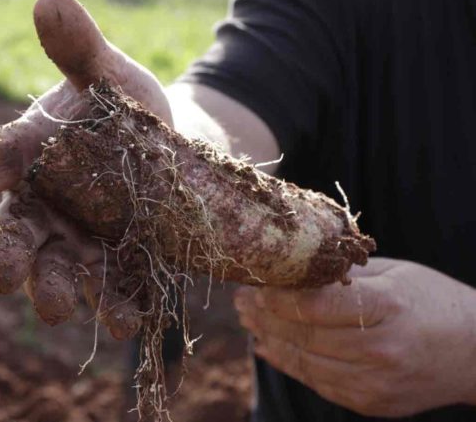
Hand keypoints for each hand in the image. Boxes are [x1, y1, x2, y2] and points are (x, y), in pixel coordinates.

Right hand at [0, 0, 170, 337]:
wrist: (171, 151)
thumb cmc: (128, 110)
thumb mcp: (110, 77)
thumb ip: (80, 50)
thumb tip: (50, 0)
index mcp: (30, 155)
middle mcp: (44, 205)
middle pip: (14, 234)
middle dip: (6, 256)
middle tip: (1, 277)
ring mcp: (79, 240)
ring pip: (57, 271)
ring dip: (58, 291)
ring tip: (64, 308)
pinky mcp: (117, 263)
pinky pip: (112, 289)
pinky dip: (118, 306)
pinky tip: (130, 318)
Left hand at [234, 257, 475, 415]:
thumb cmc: (433, 301)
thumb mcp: (394, 273)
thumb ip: (345, 276)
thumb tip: (294, 272)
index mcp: (389, 306)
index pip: (316, 303)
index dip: (278, 294)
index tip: (255, 282)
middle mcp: (381, 349)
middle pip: (304, 334)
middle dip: (264, 316)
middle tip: (240, 300)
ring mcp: (376, 383)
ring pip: (305, 362)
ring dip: (269, 339)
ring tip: (248, 321)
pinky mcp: (371, 403)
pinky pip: (318, 382)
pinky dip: (288, 363)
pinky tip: (268, 347)